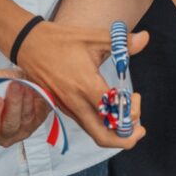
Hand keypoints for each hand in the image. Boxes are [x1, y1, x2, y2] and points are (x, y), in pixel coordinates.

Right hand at [16, 22, 148, 148]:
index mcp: (85, 85)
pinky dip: (101, 124)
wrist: (29, 44)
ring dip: (114, 131)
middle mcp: (76, 102)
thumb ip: (121, 42)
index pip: (113, 114)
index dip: (130, 111)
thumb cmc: (62, 40)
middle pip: (103, 137)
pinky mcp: (63, 108)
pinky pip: (85, 124)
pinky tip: (109, 107)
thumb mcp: (94, 37)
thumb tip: (145, 38)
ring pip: (94, 133)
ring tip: (126, 112)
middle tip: (139, 127)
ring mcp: (68, 108)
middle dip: (126, 138)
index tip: (135, 95)